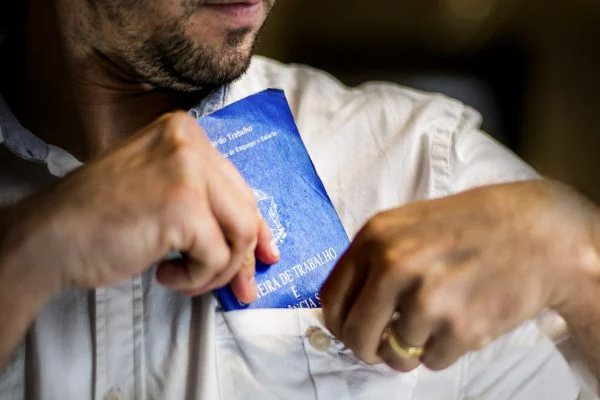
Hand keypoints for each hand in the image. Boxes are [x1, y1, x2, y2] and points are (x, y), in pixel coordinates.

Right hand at [8, 112, 278, 303]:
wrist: (49, 237)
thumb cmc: (101, 219)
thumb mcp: (162, 193)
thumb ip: (207, 205)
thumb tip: (257, 244)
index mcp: (184, 132)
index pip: (238, 186)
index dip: (256, 227)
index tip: (263, 255)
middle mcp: (190, 142)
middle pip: (245, 210)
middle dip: (243, 257)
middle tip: (238, 288)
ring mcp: (188, 171)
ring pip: (241, 234)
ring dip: (218, 270)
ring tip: (184, 278)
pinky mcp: (183, 206)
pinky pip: (216, 256)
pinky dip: (196, 278)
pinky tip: (164, 275)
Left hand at [320, 180, 599, 371]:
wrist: (534, 231)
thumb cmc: (468, 226)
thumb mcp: (406, 224)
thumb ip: (371, 259)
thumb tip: (343, 305)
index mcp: (376, 237)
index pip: (331, 299)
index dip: (337, 324)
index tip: (348, 331)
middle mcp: (396, 265)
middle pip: (355, 335)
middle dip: (365, 349)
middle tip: (381, 346)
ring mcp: (429, 298)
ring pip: (395, 354)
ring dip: (409, 349)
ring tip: (434, 322)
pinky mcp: (462, 327)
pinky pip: (431, 362)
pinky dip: (441, 351)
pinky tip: (458, 322)